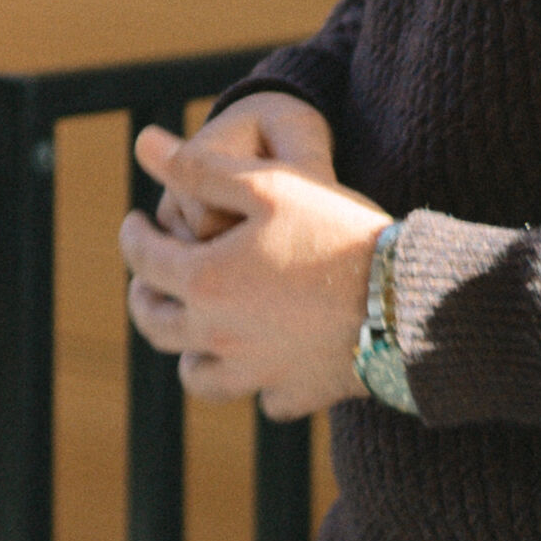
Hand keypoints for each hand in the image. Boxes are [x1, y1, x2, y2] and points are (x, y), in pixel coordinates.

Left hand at [118, 103, 389, 416]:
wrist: (407, 298)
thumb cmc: (337, 232)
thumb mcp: (269, 184)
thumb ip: (200, 166)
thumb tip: (143, 144)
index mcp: (205, 282)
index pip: (143, 260)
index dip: (133, 235)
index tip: (135, 220)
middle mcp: (219, 337)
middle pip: (156, 326)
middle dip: (144, 296)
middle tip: (149, 278)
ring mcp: (256, 373)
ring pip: (198, 376)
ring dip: (189, 352)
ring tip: (197, 330)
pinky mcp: (297, 394)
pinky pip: (262, 397)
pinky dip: (257, 381)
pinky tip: (266, 363)